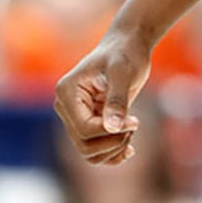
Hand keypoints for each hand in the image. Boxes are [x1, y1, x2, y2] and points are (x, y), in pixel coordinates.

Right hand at [53, 31, 150, 165]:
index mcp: (67, 92)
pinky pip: (95, 152)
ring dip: (114, 150)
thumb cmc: (124, 54)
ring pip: (88, 153)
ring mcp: (76, 117)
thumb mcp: (122, 72)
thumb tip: (112, 127)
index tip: (135, 121)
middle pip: (84, 145)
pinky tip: (129, 146)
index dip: (110, 132)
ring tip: (131, 130)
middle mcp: (66, 106)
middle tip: (134, 124)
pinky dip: (112, 154)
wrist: (128, 48)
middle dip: (113, 142)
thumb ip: (117, 99)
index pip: (84, 129)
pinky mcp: (89, 123)